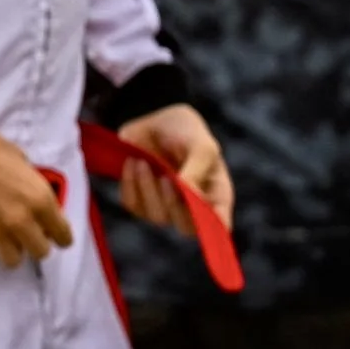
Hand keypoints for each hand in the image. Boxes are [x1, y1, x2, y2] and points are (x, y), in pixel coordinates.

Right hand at [0, 121, 73, 267]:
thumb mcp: (18, 156)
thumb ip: (29, 182)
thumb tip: (30, 194)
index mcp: (39, 198)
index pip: (63, 235)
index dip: (59, 234)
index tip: (52, 233)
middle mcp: (21, 221)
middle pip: (40, 252)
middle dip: (35, 242)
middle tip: (24, 232)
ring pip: (13, 260)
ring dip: (9, 249)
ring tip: (1, 236)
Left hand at [116, 103, 232, 236]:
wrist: (154, 119)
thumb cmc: (186, 131)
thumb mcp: (201, 145)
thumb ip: (196, 170)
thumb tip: (186, 193)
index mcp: (216, 194)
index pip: (219, 225)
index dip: (212, 229)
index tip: (199, 215)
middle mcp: (193, 206)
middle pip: (185, 228)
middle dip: (172, 203)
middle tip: (165, 177)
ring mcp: (166, 205)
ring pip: (157, 217)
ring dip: (148, 190)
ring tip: (143, 162)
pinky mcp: (141, 198)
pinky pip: (133, 205)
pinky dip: (129, 186)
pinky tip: (131, 163)